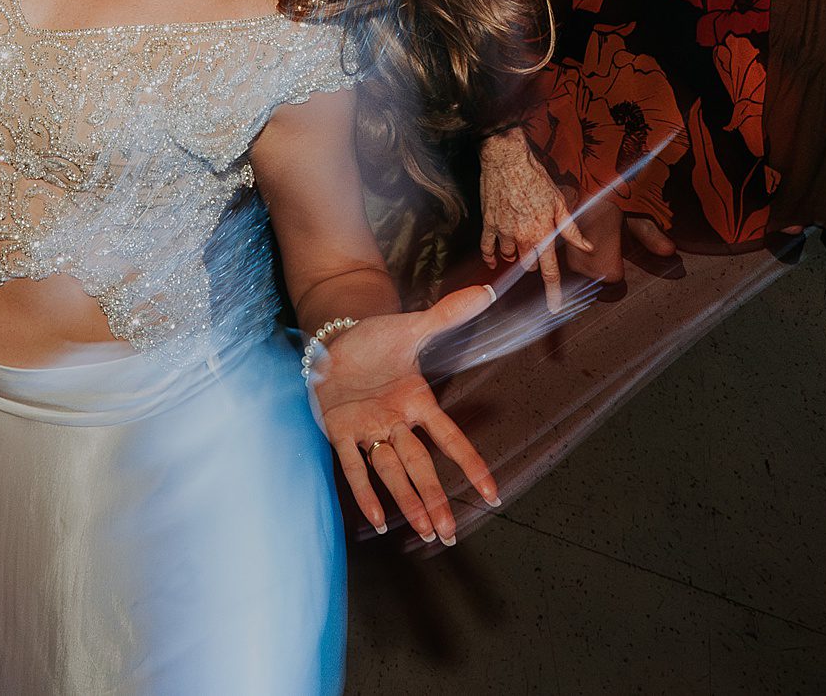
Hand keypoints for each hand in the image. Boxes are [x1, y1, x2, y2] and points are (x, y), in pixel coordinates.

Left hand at [311, 286, 501, 543]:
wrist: (334, 337)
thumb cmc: (375, 337)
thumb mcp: (411, 326)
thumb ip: (448, 314)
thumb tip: (488, 290)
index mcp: (417, 401)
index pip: (450, 437)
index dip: (470, 463)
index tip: (492, 493)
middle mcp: (396, 422)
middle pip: (420, 466)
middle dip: (436, 500)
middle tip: (450, 535)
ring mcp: (368, 429)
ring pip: (392, 472)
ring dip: (408, 502)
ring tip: (426, 534)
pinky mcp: (339, 430)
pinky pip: (353, 465)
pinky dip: (365, 492)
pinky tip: (376, 520)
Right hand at [479, 125, 592, 312]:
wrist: (507, 160)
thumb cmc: (535, 178)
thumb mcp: (560, 203)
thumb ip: (571, 229)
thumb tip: (587, 247)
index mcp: (541, 234)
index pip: (549, 271)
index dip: (553, 292)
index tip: (554, 308)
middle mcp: (521, 237)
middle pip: (528, 265)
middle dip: (535, 261)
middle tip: (538, 245)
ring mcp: (502, 231)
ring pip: (508, 256)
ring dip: (515, 255)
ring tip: (520, 240)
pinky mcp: (488, 222)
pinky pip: (487, 247)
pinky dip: (490, 255)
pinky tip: (494, 259)